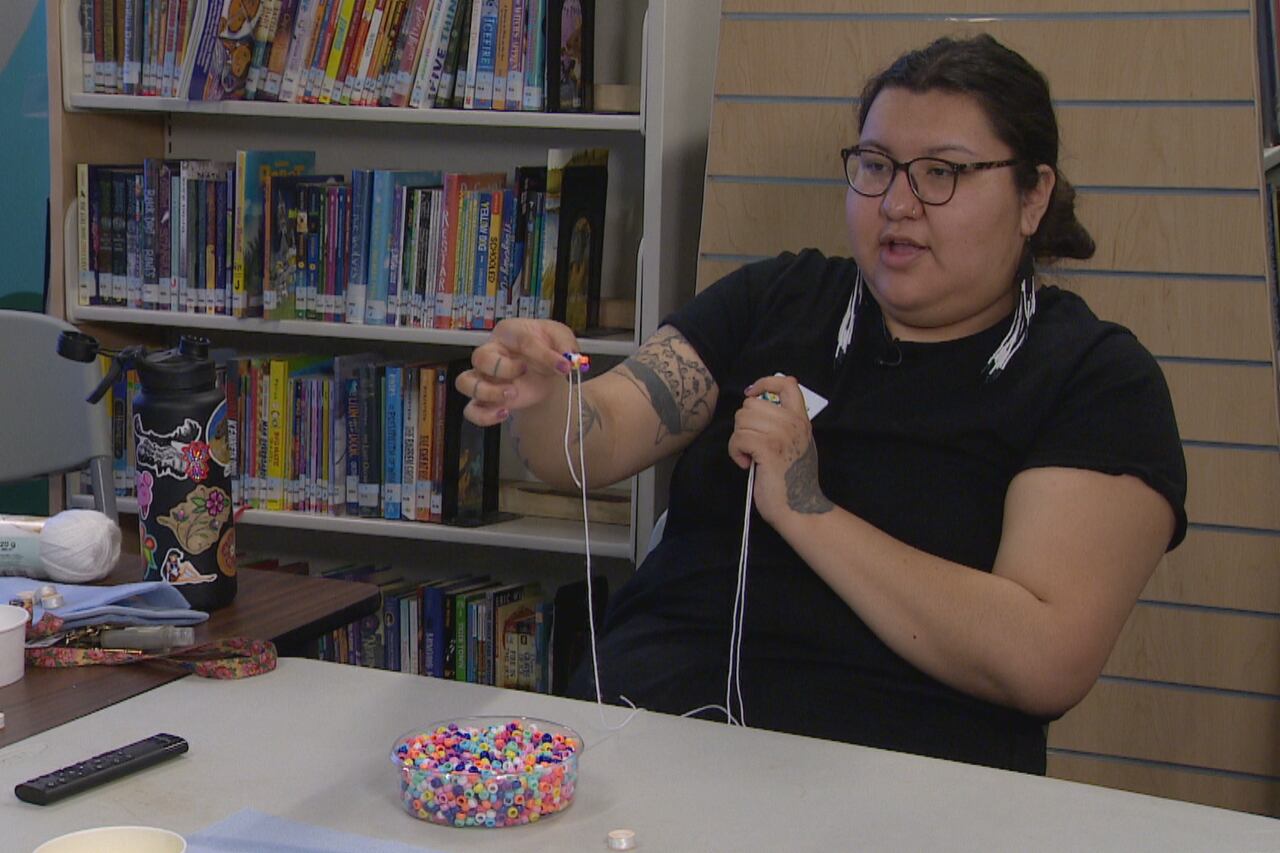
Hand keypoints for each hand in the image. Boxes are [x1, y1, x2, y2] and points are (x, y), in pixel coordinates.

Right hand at [457, 319, 579, 425]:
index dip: (543, 355)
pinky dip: (483, 416)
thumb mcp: (561, 338)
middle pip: (479, 357)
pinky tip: (504, 414)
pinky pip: (471, 410)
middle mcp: (491, 353)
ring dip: (487, 391)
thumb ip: (565, 345)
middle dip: (502, 368)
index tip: (564, 366)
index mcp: (509, 333)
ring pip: (465, 382)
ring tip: (512, 394)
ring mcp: (485, 378)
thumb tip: (567, 360)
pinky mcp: (488, 400)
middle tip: (524, 371)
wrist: (547, 369)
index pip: (521, 341)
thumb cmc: (547, 346)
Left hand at [728, 375, 831, 522]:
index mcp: (801, 420)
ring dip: (738, 440)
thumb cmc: (793, 482)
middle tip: (750, 445)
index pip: (786, 383)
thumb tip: (759, 406)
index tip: (752, 393)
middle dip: (743, 424)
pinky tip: (746, 464)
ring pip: (742, 420)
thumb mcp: (797, 444)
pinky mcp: (767, 449)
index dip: (764, 382)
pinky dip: (735, 452)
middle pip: (751, 404)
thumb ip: (785, 424)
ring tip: (749, 457)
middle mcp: (793, 423)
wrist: (800, 508)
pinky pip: (738, 438)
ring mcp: (781, 435)